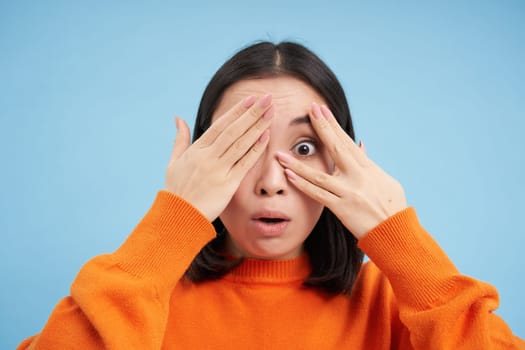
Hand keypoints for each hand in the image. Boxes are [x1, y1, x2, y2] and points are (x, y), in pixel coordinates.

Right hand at [165, 94, 272, 220]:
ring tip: (271, 113)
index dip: (237, 111)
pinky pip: (244, 163)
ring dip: (257, 127)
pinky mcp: (228, 184)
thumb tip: (178, 118)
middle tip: (267, 98)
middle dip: (252, 113)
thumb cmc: (176, 189)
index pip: (220, 125)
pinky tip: (266, 137)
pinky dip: (256, 149)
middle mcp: (208, 157)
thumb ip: (180, 139)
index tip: (251, 99)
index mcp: (197, 150)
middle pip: (234, 130)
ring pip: (241, 144)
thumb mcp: (173, 161)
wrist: (178, 215)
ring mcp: (219, 170)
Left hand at [276, 102, 406, 238]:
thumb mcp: (384, 180)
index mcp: (368, 168)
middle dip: (321, 128)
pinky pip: (318, 195)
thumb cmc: (392, 206)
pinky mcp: (342, 208)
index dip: (332, 125)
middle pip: (335, 148)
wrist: (395, 232)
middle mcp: (358, 176)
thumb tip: (360, 144)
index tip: (321, 110)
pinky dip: (303, 185)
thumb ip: (368, 163)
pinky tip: (289, 176)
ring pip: (319, 174)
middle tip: (308, 111)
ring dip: (298, 164)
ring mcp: (349, 192)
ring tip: (281, 154)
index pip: (346, 141)